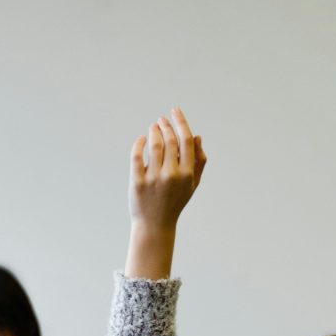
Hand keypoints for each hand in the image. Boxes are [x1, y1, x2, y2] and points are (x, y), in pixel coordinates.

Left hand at [126, 107, 205, 278]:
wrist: (155, 225)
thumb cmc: (175, 202)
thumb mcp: (192, 184)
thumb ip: (198, 161)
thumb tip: (197, 136)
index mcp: (187, 174)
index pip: (186, 141)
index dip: (180, 122)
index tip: (175, 111)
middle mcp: (171, 175)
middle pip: (169, 140)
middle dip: (165, 125)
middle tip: (161, 120)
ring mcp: (154, 179)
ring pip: (154, 145)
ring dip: (153, 132)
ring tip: (153, 128)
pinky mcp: (138, 182)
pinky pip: (136, 156)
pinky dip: (139, 143)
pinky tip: (141, 139)